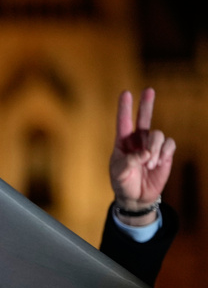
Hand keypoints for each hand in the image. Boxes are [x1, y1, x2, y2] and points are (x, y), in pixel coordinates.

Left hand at [109, 88, 174, 219]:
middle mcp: (138, 141)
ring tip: (148, 164)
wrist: (136, 197)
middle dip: (146, 105)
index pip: (123, 122)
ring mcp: (152, 147)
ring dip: (154, 148)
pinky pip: (169, 144)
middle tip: (148, 90)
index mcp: (122, 142)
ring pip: (158, 135)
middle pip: (144, 119)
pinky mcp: (165, 154)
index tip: (126, 93)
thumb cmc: (123, 183)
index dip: (124, 108)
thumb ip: (130, 161)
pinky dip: (164, 153)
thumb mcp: (119, 173)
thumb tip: (145, 153)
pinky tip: (157, 164)